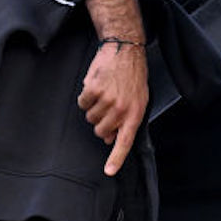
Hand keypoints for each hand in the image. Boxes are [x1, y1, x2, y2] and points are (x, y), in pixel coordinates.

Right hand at [78, 39, 148, 175]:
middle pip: (100, 130)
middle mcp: (121, 108)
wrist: (124, 49)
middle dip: (101, 122)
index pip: (125, 141)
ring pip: (90, 117)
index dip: (116, 158)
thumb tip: (109, 139)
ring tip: (105, 92)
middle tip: (108, 106)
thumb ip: (125, 121)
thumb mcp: (138, 99)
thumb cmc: (133, 75)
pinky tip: (96, 85)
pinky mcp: (93, 89)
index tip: (109, 171)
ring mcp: (106, 99)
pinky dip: (86, 96)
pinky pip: (82, 103)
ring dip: (94, 107)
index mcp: (135, 113)